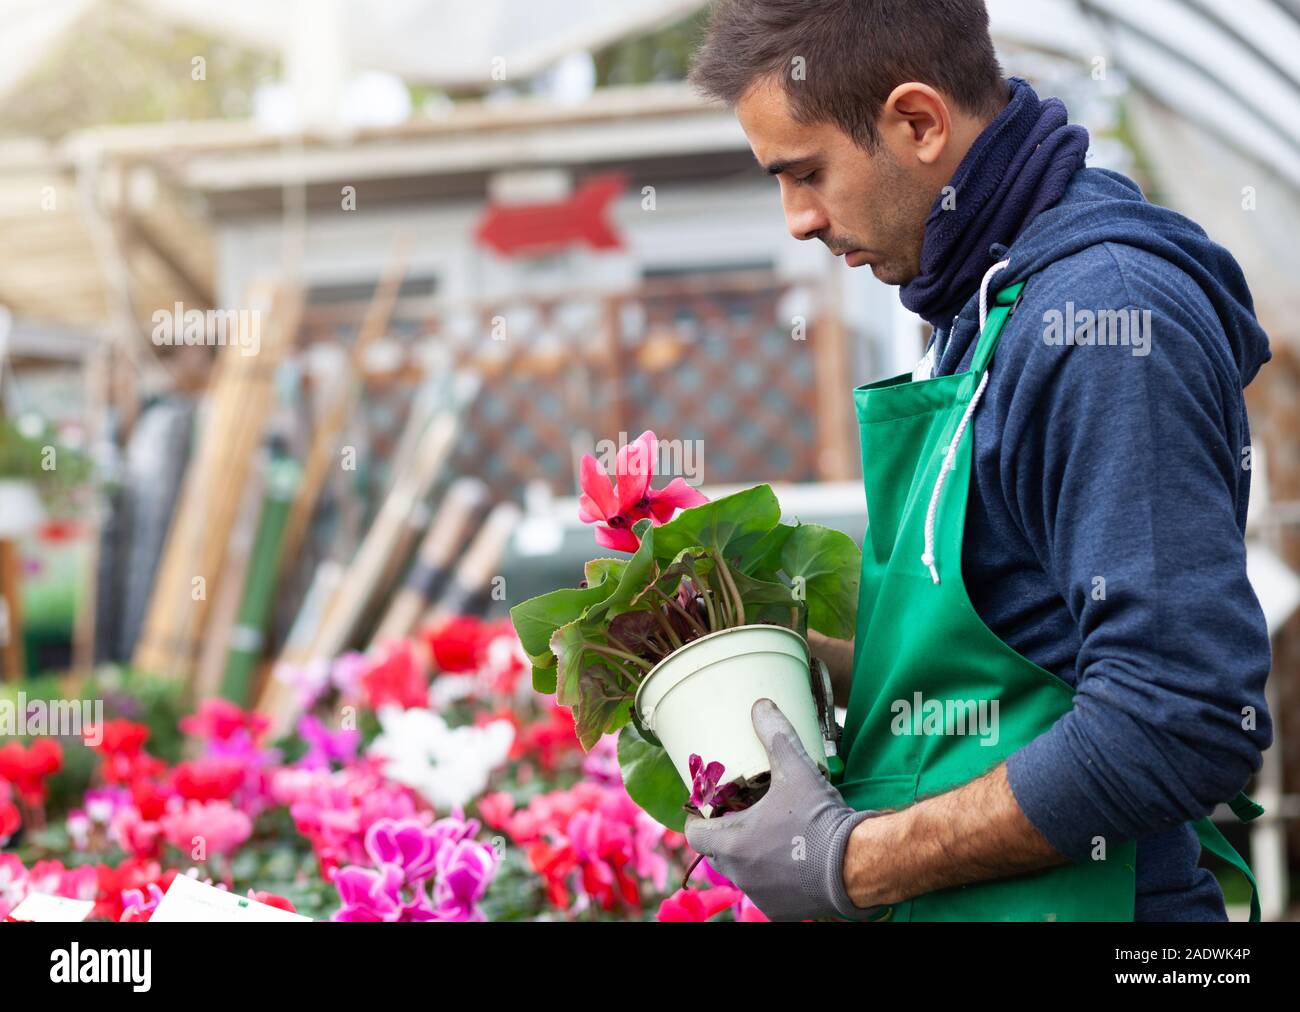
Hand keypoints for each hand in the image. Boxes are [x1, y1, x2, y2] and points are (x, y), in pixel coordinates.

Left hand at [683, 697, 883, 920]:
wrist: (857, 865)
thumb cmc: (819, 819)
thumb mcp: (796, 770)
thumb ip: (775, 736)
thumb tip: (760, 706)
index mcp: (732, 844)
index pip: (695, 833)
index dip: (699, 817)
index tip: (711, 807)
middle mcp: (739, 875)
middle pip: (718, 851)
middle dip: (727, 833)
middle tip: (745, 814)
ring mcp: (760, 896)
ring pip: (743, 872)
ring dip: (751, 855)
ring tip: (772, 834)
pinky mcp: (781, 911)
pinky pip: (766, 891)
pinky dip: (773, 877)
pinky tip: (791, 859)